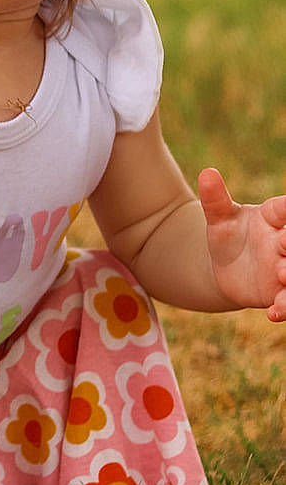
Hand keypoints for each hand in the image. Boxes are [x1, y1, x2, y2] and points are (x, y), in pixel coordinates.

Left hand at [198, 168, 285, 320]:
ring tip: (283, 277)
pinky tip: (273, 312)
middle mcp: (284, 241)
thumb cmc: (228, 235)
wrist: (225, 267)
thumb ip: (214, 199)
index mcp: (274, 216)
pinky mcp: (278, 292)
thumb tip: (206, 172)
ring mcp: (284, 268)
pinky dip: (284, 307)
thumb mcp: (219, 218)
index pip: (285, 208)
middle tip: (284, 245)